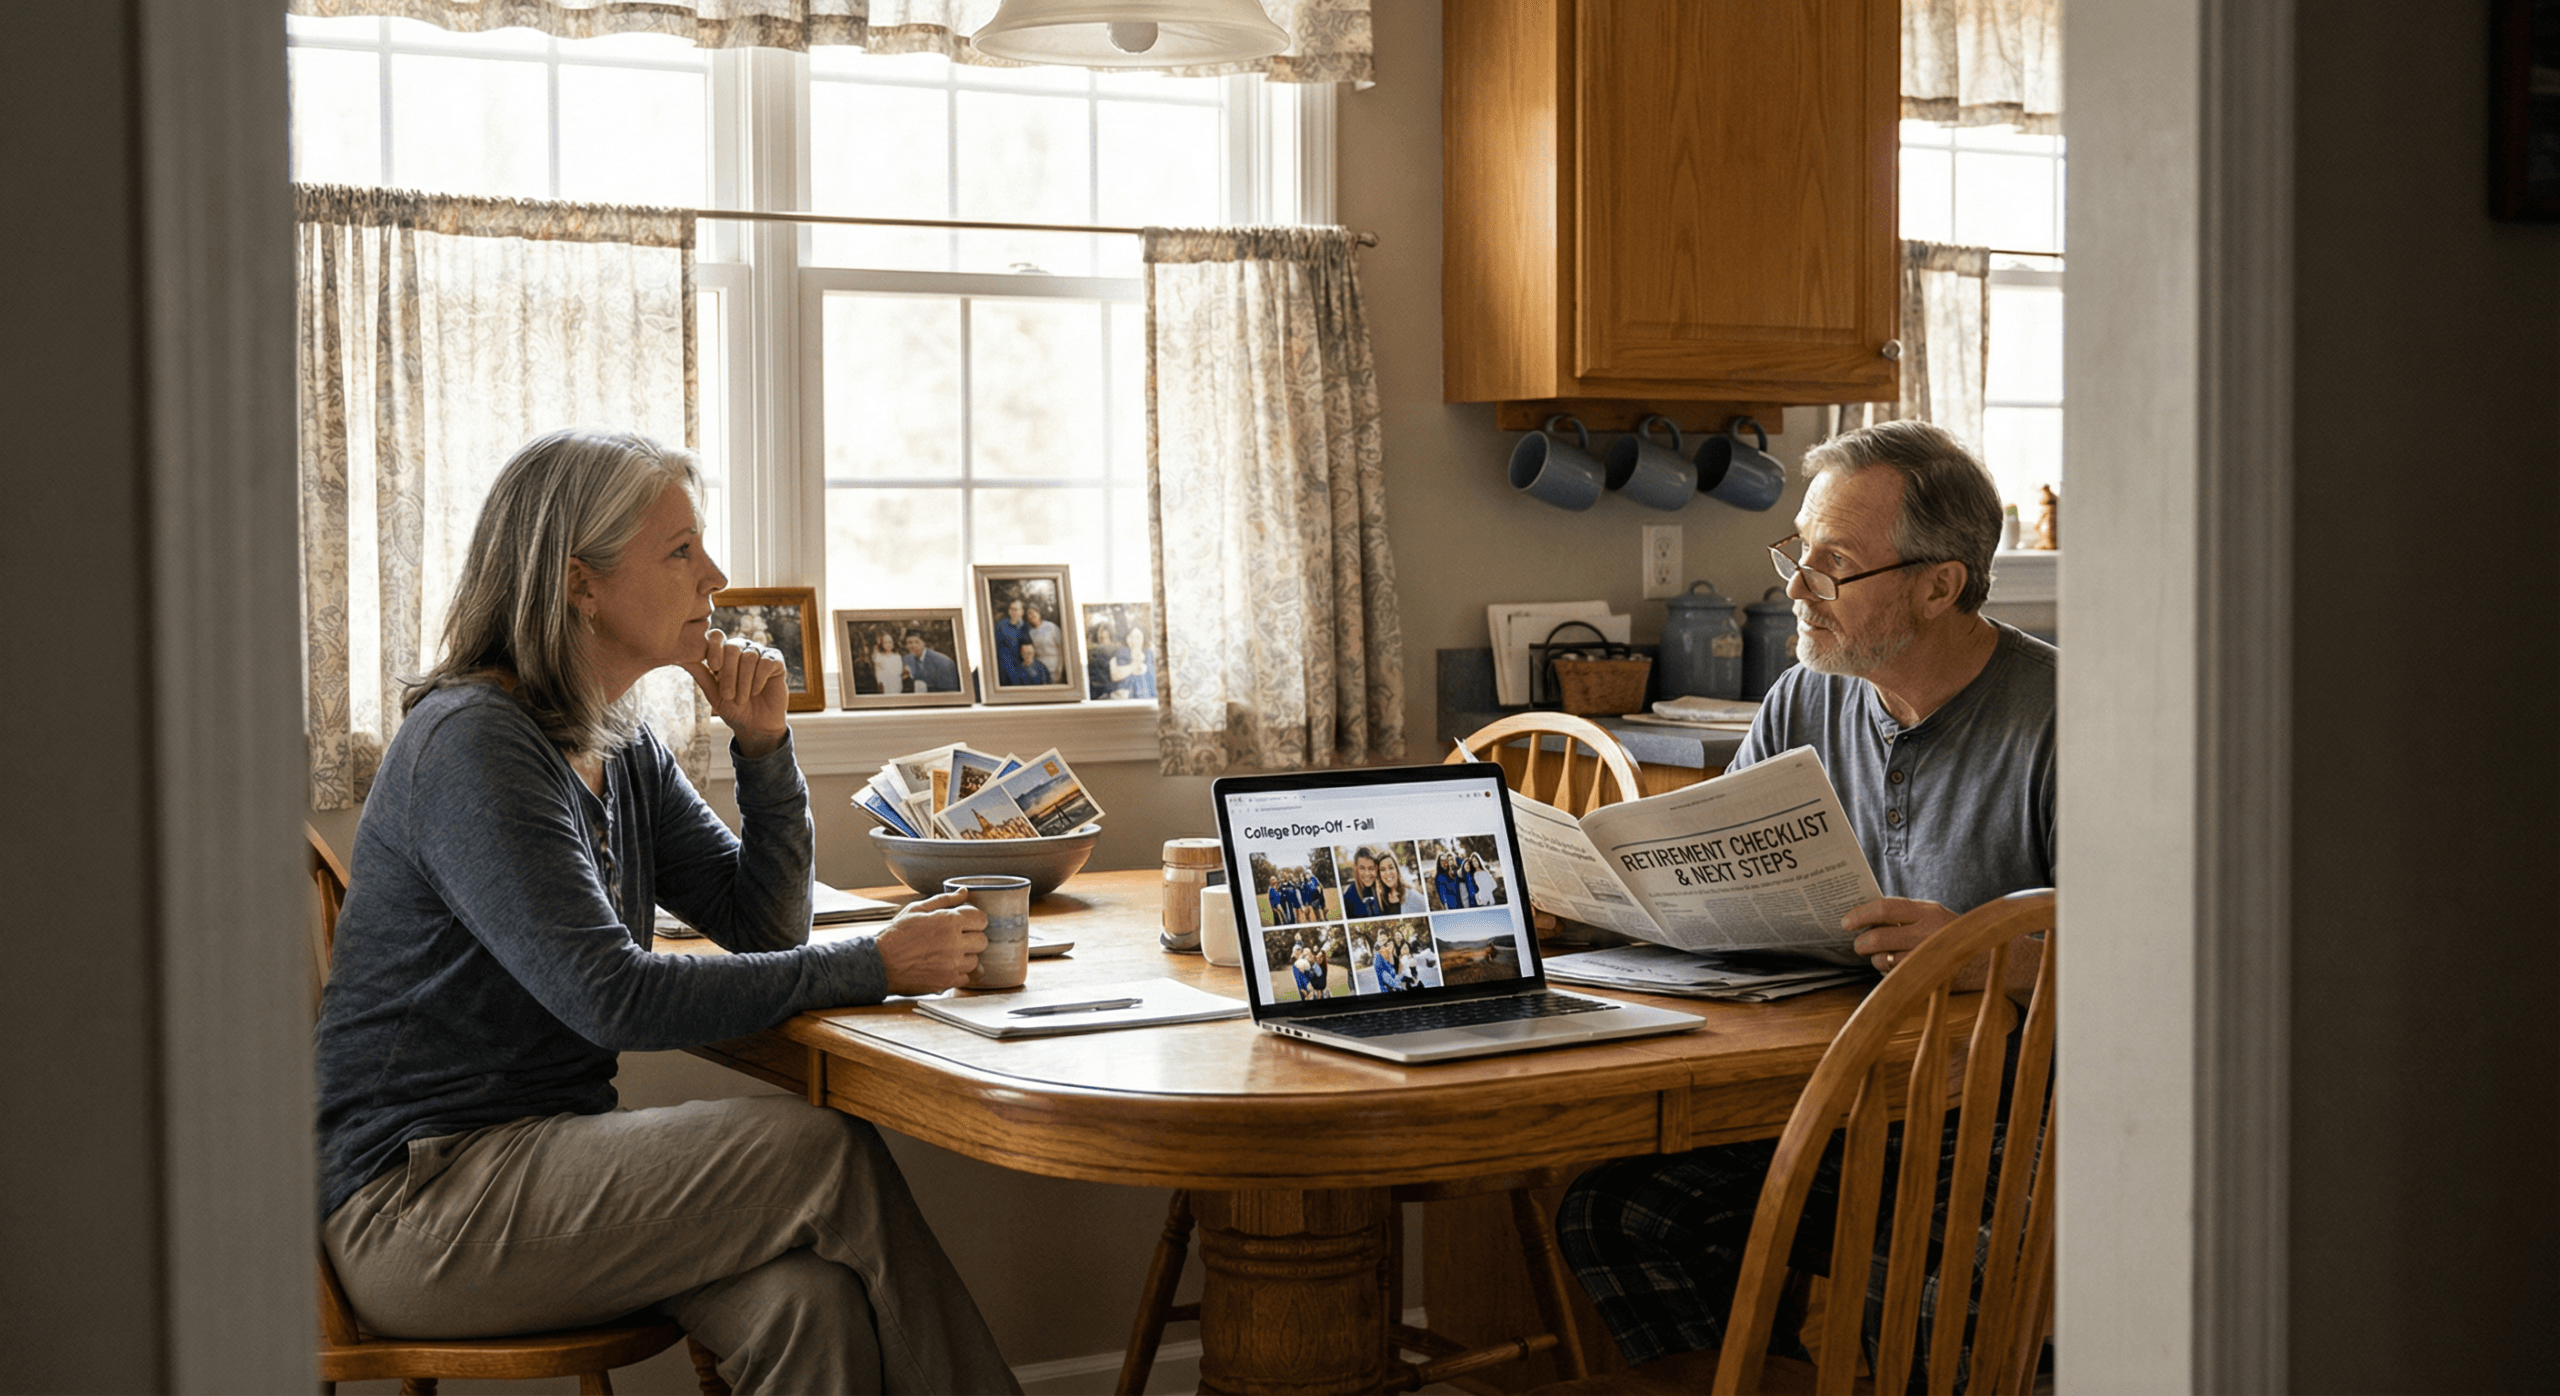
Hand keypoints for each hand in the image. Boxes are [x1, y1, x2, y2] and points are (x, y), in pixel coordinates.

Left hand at [689, 627, 789, 756]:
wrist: (756, 726)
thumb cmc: (734, 709)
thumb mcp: (713, 694)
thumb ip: (701, 675)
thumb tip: (681, 658)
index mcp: (724, 653)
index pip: (717, 636)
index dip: (714, 649)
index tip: (714, 668)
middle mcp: (742, 649)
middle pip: (733, 647)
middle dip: (729, 674)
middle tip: (728, 696)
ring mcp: (760, 653)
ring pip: (749, 656)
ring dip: (744, 681)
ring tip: (742, 699)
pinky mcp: (776, 661)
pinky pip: (766, 662)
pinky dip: (759, 679)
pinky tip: (756, 691)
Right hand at [872, 891, 988, 995]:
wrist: (881, 964)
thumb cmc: (897, 935)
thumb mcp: (917, 909)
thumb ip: (945, 900)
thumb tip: (964, 892)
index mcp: (949, 921)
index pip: (981, 919)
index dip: (974, 920)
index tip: (965, 923)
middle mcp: (954, 943)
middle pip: (982, 940)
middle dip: (971, 938)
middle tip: (955, 938)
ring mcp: (952, 965)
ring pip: (976, 960)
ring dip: (965, 956)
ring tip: (947, 953)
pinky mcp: (948, 982)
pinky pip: (966, 977)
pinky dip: (958, 972)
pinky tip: (944, 966)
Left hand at [1846, 895, 2042, 995]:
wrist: (1995, 960)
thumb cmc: (1956, 935)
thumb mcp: (1935, 917)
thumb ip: (1906, 915)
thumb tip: (1866, 916)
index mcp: (1928, 911)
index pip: (1884, 907)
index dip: (1860, 914)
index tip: (1845, 921)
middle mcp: (1928, 932)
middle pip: (1878, 937)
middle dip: (1861, 943)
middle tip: (1858, 945)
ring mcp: (1929, 957)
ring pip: (1884, 961)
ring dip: (1874, 961)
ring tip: (1879, 957)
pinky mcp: (1930, 977)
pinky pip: (1896, 977)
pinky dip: (1889, 974)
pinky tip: (1896, 969)